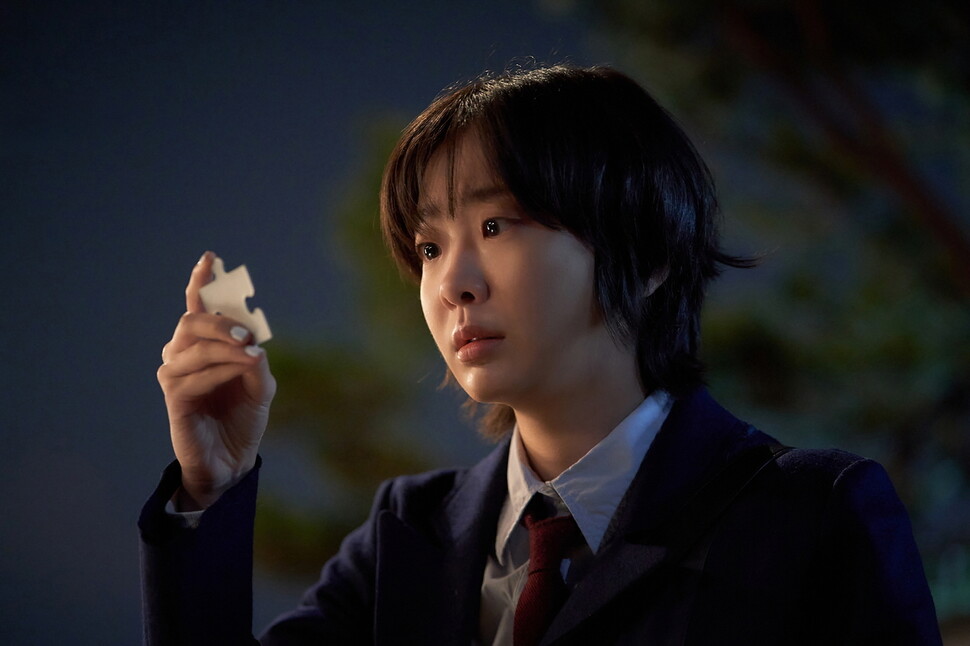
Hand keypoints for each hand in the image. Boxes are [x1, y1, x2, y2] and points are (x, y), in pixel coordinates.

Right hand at [156, 251, 276, 509]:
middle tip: (247, 332)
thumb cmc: (243, 416)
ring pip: (195, 347)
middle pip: (193, 321)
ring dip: (227, 348)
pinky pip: (195, 376)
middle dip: (221, 321)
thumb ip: (256, 360)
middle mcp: (183, 354)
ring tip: (251, 354)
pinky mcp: (174, 398)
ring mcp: (175, 375)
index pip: (198, 305)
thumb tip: (252, 343)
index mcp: (204, 344)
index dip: (202, 281)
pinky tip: (238, 374)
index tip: (211, 257)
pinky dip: (220, 371)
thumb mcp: (261, 384)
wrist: (233, 459)